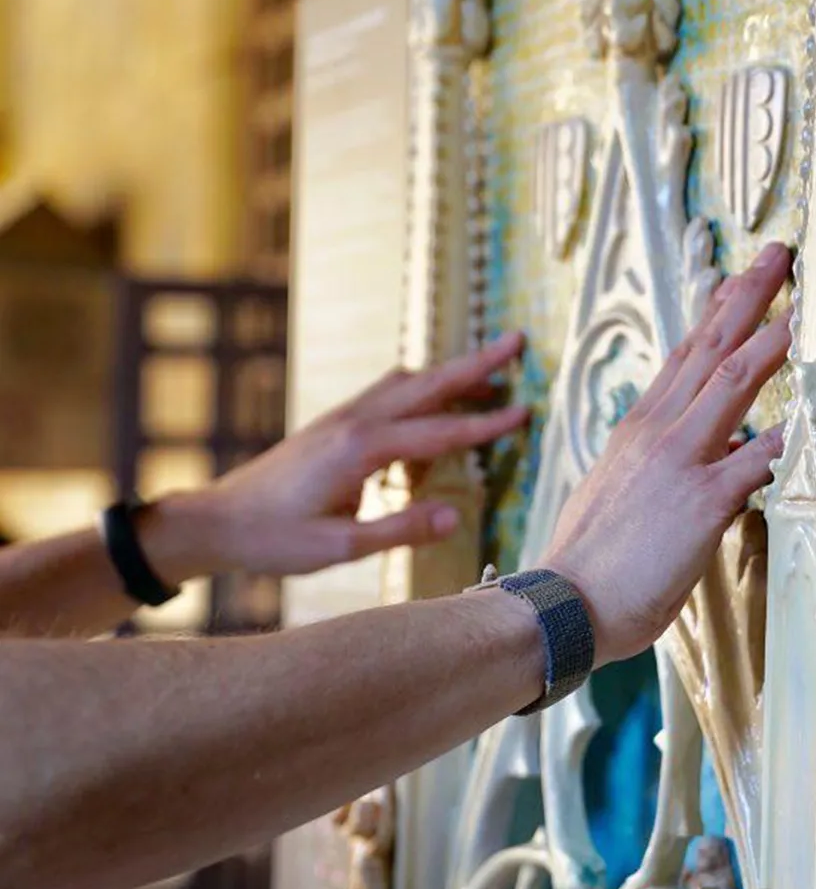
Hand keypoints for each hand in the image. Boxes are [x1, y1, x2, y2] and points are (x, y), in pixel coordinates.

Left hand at [141, 336, 530, 583]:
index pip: (440, 432)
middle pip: (428, 383)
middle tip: (517, 341)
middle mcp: (354, 422)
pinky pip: (388, 396)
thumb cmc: (273, 539)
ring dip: (449, 375)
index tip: (527, 410)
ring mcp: (341, 418)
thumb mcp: (340, 547)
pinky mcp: (333, 425)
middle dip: (476, 364)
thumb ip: (401, 529)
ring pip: (407, 383)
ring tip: (488, 377)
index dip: (486, 424)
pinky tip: (431, 410)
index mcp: (361, 449)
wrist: (214, 522)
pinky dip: (421, 392)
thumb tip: (456, 515)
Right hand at [544, 243, 792, 664]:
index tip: (741, 277)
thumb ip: (666, 467)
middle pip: (712, 347)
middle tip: (780, 255)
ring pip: (735, 383)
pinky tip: (815, 419)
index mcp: (639, 427)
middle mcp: (659, 431)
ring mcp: (681, 462)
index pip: (685, 354)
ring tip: (808, 307)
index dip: (718, 312)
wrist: (563, 605)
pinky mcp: (702, 502)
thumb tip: (718, 460)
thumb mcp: (623, 492)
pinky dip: (786, 437)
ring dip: (776, 340)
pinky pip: (754, 461)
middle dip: (750, 296)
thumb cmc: (592, 560)